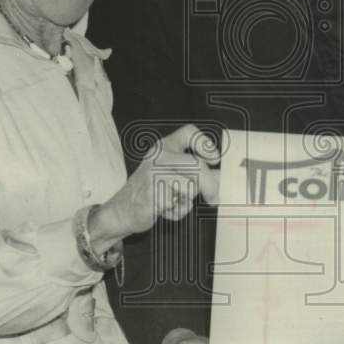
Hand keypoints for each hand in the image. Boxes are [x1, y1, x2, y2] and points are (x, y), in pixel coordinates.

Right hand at [95, 125, 220, 241]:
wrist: (122, 210)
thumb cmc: (150, 189)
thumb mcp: (169, 172)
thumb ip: (194, 170)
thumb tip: (221, 176)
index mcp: (164, 147)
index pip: (189, 132)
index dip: (205, 144)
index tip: (214, 159)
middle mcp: (159, 157)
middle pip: (197, 166)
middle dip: (211, 185)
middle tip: (215, 198)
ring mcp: (154, 175)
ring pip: (191, 187)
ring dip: (187, 199)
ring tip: (174, 200)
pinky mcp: (153, 195)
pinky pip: (181, 205)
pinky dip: (179, 212)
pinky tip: (166, 209)